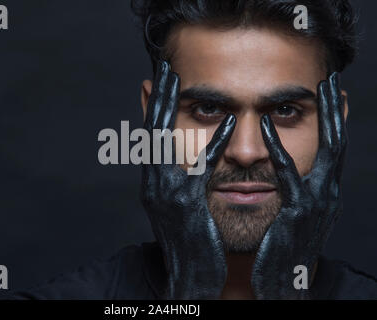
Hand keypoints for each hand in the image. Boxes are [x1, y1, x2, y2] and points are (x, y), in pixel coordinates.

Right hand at [141, 60, 236, 298]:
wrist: (189, 277)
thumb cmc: (188, 238)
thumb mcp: (176, 205)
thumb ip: (176, 177)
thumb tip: (182, 155)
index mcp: (153, 181)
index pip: (151, 135)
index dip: (153, 104)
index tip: (159, 78)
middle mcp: (153, 183)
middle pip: (151, 130)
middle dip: (157, 96)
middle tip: (164, 66)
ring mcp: (165, 194)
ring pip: (164, 141)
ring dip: (170, 107)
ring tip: (178, 77)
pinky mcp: (185, 208)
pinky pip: (200, 169)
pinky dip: (213, 145)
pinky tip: (227, 123)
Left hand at [252, 73, 346, 298]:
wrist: (281, 285)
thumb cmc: (283, 248)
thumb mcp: (294, 215)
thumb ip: (295, 190)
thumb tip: (288, 169)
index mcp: (324, 193)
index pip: (334, 147)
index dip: (335, 118)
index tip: (330, 91)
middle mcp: (327, 194)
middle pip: (338, 141)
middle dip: (336, 109)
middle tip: (332, 77)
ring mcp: (316, 204)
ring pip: (326, 151)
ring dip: (323, 117)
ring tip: (319, 88)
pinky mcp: (297, 214)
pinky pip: (287, 174)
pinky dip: (277, 147)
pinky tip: (265, 125)